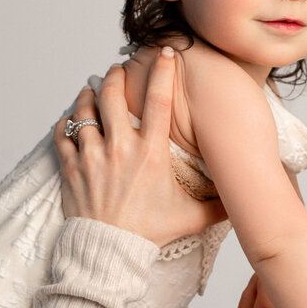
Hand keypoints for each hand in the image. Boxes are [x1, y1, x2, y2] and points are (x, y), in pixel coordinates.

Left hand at [54, 53, 226, 245]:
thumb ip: (218, 207)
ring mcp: (92, 156)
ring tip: (91, 91)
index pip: (159, 100)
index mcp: (151, 153)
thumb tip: (244, 202)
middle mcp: (120, 147)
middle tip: (119, 71)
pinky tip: (70, 121)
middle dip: (116, 76)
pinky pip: (62, 134)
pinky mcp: (71, 168)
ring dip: (87, 96)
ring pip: (83, 109)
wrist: (110, 253)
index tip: (164, 55)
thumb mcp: (190, 218)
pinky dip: (65, 124)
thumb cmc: (148, 234)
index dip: (163, 72)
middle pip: (112, 94)